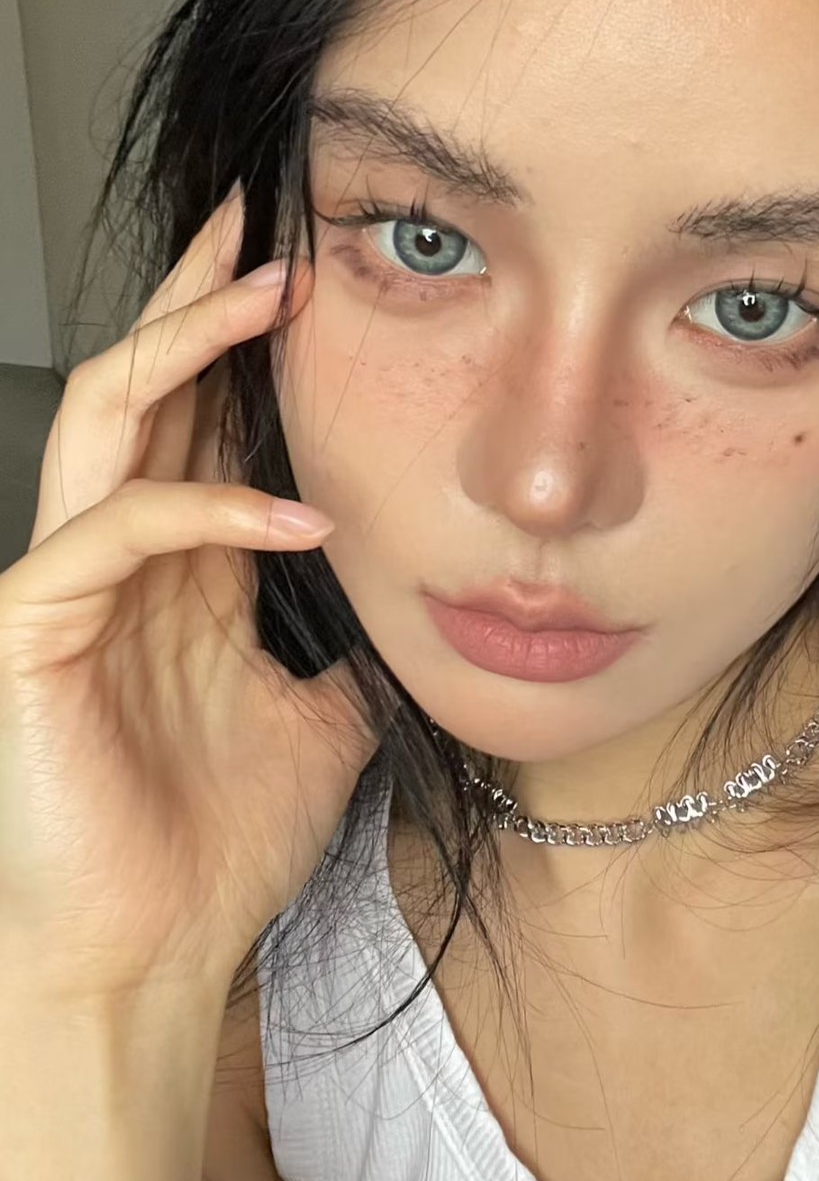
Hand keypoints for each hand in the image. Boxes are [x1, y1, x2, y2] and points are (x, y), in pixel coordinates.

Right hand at [0, 191, 377, 1005]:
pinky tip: (298, 517)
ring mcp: (67, 590)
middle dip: (201, 297)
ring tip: (266, 291)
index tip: (310, 267)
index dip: (244, 343)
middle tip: (265, 218)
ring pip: (109, 423)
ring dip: (184, 346)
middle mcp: (121, 561)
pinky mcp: (30, 634)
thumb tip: (418, 616)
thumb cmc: (213, 851)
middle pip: (146, 385)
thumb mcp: (320, 724)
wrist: (149, 962)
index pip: (202, 420)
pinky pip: (112, 534)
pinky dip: (207, 511)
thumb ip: (349, 652)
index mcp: (181, 573)